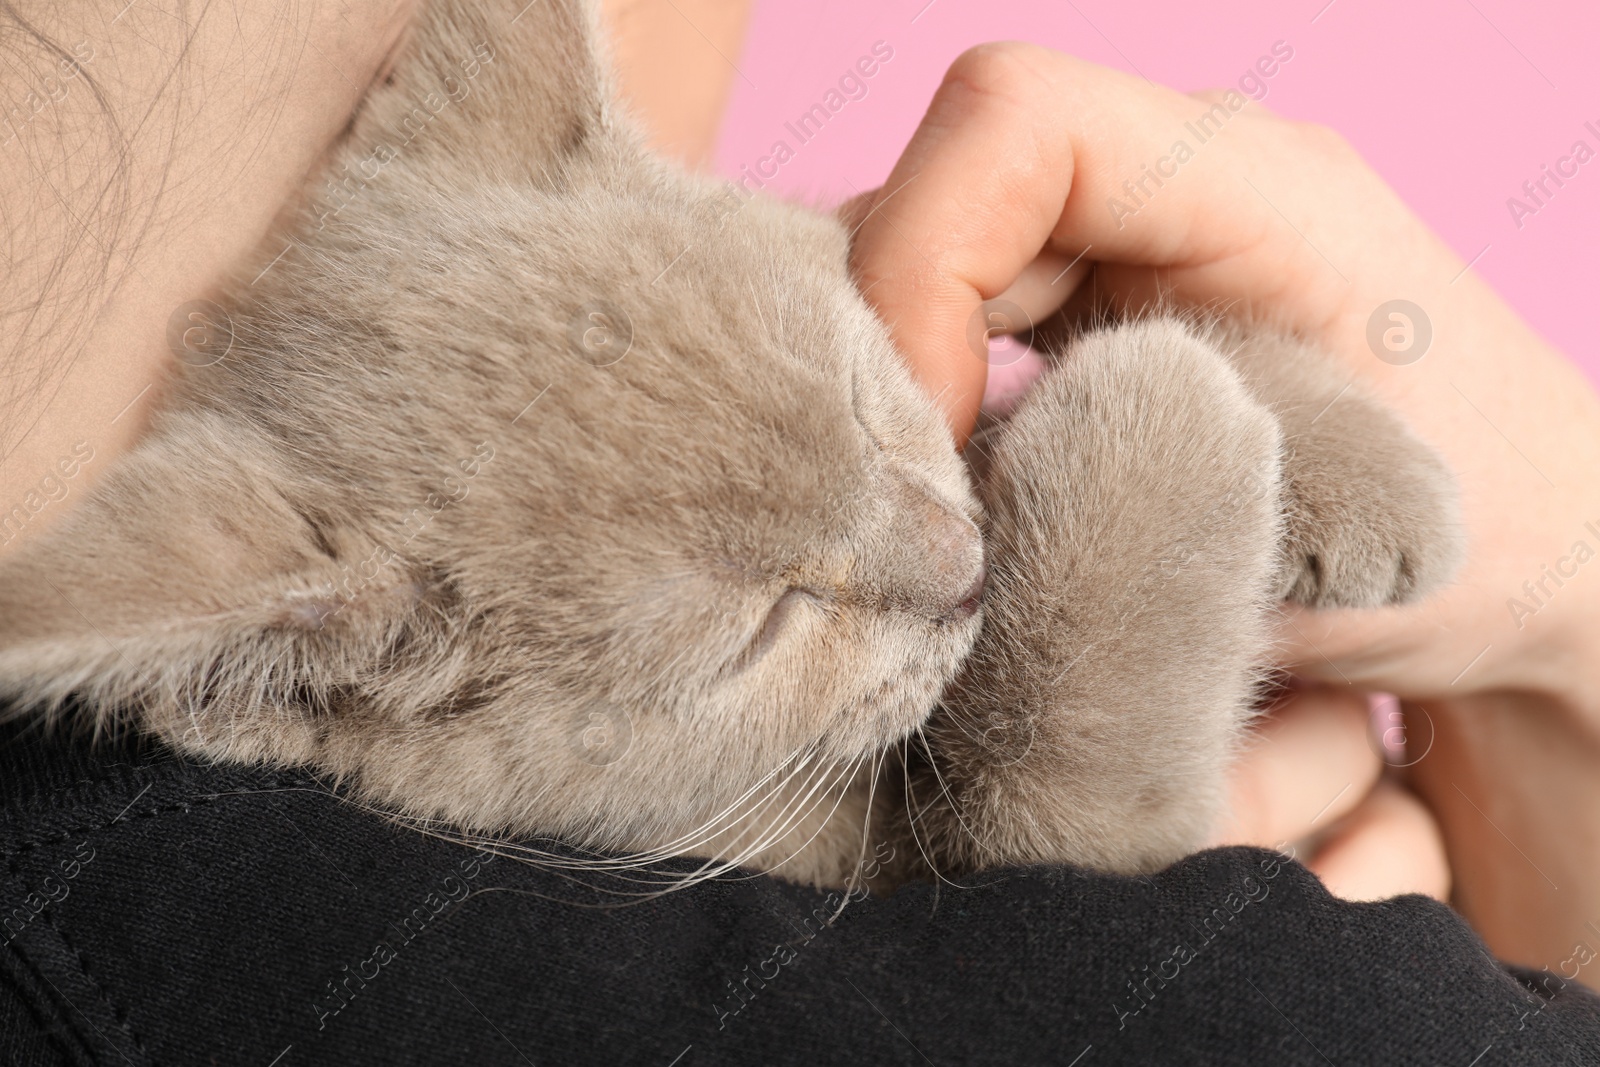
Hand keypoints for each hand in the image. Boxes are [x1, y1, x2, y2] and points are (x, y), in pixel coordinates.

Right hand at [848, 42, 1599, 969]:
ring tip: (937, 516)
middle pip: (947, 184)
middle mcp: (1186, 182)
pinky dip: (934, 395)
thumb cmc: (1480, 551)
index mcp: (1261, 190)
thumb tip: (926, 525)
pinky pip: (968, 304)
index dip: (921, 267)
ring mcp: (1143, 234)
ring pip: (935, 247)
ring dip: (904, 379)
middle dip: (889, 348)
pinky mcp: (1113, 296)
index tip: (931, 447)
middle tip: (908, 510)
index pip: (1013, 123)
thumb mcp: (1298, 550)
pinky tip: (966, 491)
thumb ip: (1109, 508)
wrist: (1551, 557)